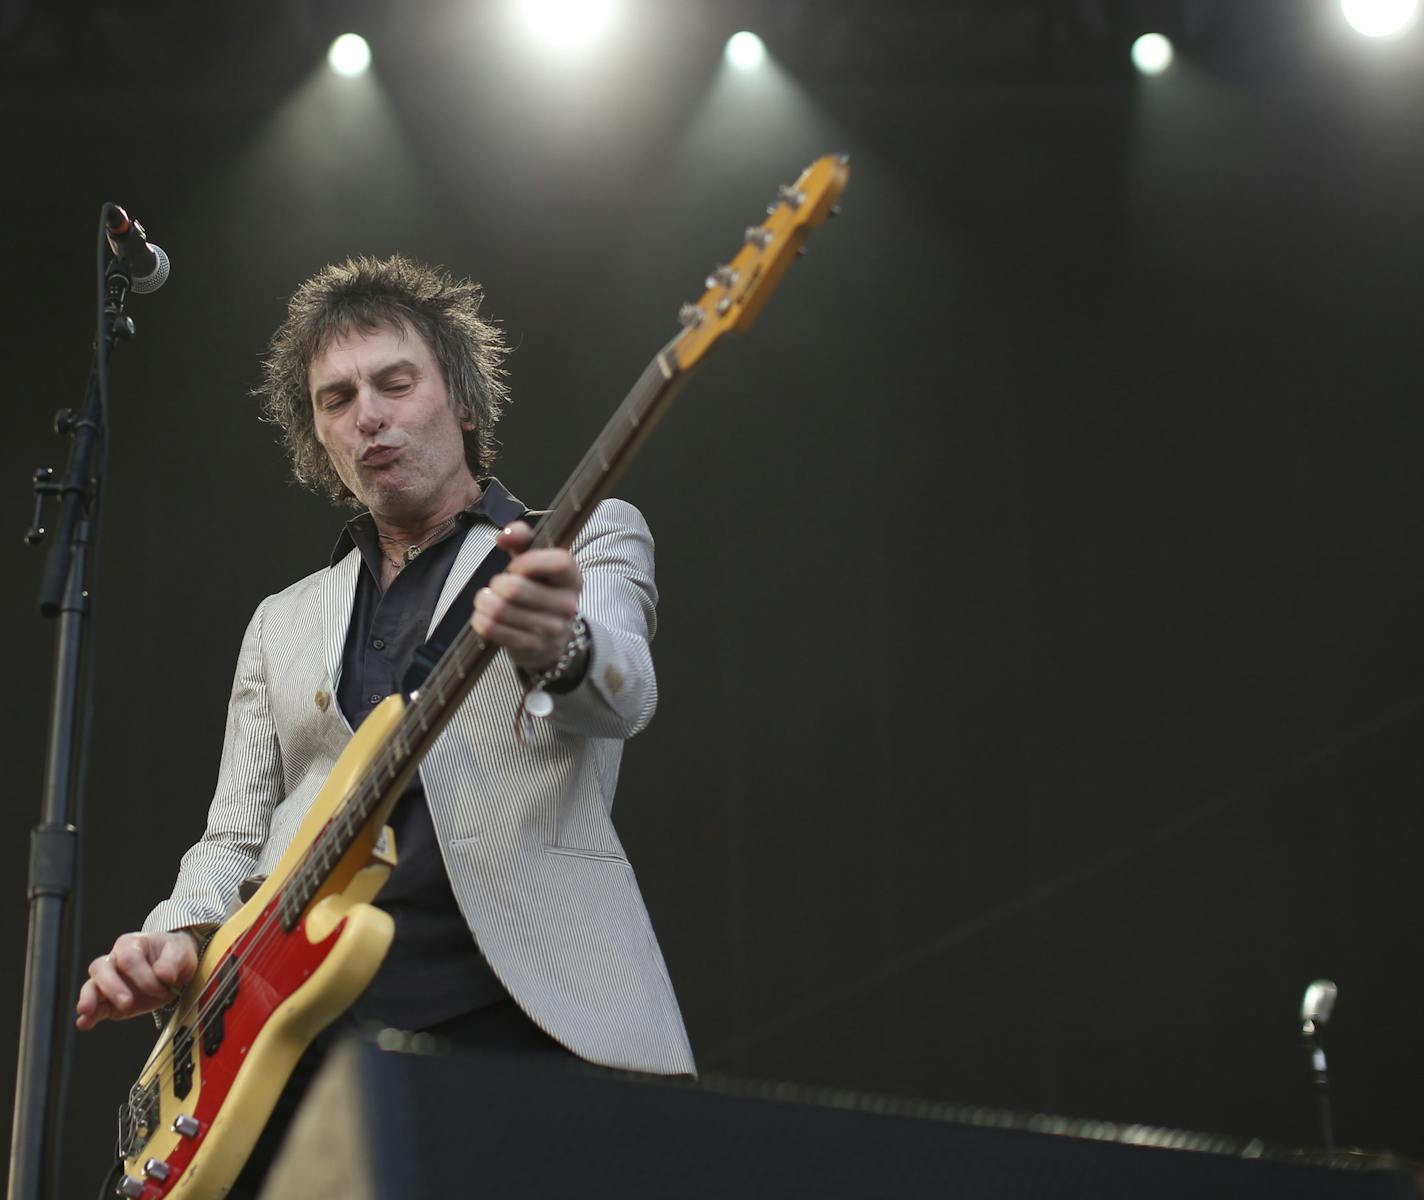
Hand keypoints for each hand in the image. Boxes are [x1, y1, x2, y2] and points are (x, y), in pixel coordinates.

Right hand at [75, 931, 198, 1029]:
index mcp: (131, 944)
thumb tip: (163, 975)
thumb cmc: (175, 956)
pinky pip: (95, 1008)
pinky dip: (88, 1016)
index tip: (164, 987)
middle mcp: (114, 960)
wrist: (176, 969)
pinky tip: (84, 1023)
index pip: (129, 960)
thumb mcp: (180, 952)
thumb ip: (172, 961)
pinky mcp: (109, 1002)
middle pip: (101, 969)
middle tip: (127, 1003)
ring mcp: (109, 982)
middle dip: (112, 987)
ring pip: (91, 986)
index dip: (144, 976)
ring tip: (87, 1011)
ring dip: (89, 999)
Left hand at [472, 521, 582, 672]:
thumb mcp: (535, 562)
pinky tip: (483, 615)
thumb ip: (522, 539)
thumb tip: (504, 535)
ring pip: (500, 610)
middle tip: (497, 585)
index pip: (559, 563)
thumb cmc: (539, 591)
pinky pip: (493, 629)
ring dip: (484, 601)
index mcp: (572, 579)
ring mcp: (552, 630)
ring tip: (486, 599)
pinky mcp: (532, 648)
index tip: (515, 566)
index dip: (529, 561)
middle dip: (496, 583)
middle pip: (516, 589)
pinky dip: (480, 619)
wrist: (551, 638)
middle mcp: (567, 605)